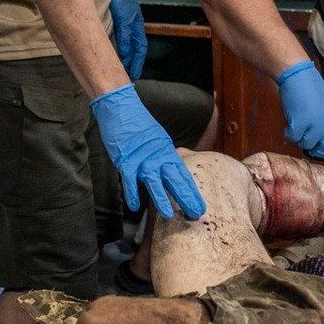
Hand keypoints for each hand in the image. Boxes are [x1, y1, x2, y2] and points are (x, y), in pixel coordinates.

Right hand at [91, 84, 206, 219]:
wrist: (122, 107)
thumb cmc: (138, 124)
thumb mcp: (157, 140)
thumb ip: (163, 157)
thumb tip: (169, 173)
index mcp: (168, 152)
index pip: (184, 175)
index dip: (192, 192)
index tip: (201, 207)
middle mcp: (158, 157)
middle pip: (175, 180)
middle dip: (186, 198)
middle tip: (196, 214)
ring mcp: (141, 159)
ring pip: (154, 182)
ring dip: (161, 199)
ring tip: (168, 215)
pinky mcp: (125, 160)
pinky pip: (129, 179)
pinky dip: (132, 192)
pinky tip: (134, 206)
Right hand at [110, 0, 147, 80]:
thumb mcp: (118, 12)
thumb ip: (118, 27)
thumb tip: (116, 42)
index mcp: (134, 22)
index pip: (138, 45)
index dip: (137, 59)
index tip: (134, 71)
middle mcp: (136, 22)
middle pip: (139, 47)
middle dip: (136, 63)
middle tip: (132, 77)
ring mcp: (132, 20)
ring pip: (135, 44)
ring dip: (132, 59)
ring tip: (129, 72)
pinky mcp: (126, 16)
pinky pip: (127, 36)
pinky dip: (125, 49)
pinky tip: (122, 57)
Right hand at [275, 61, 323, 168]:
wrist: (298, 75)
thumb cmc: (312, 89)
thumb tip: (323, 142)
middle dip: (314, 150)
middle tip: (307, 142)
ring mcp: (314, 126)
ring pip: (306, 145)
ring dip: (299, 139)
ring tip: (297, 125)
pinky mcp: (299, 124)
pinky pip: (293, 138)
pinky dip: (289, 133)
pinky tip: (289, 124)